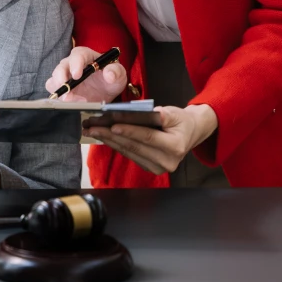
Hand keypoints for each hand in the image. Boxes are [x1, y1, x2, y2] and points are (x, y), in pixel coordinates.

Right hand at [45, 47, 128, 102]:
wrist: (106, 91)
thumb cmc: (111, 77)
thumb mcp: (119, 74)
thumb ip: (116, 71)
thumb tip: (109, 74)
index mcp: (85, 55)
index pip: (78, 55)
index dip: (75, 64)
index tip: (77, 75)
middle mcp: (71, 63)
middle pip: (61, 67)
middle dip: (62, 79)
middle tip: (68, 92)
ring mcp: (64, 76)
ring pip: (54, 80)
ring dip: (60, 91)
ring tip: (71, 101)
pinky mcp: (62, 88)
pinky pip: (54, 92)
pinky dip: (59, 98)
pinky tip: (71, 104)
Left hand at [85, 104, 218, 174]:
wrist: (190, 134)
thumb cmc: (180, 121)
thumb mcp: (174, 113)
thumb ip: (157, 114)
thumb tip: (133, 113)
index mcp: (175, 146)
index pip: (147, 137)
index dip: (129, 130)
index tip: (111, 125)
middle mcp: (167, 161)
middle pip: (134, 146)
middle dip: (111, 135)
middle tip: (92, 126)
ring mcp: (158, 168)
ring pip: (129, 152)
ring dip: (109, 140)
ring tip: (92, 130)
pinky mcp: (150, 169)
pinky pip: (130, 155)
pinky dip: (116, 145)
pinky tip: (104, 137)